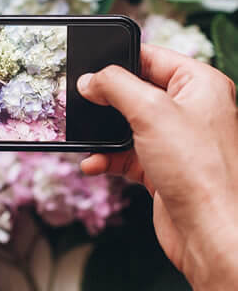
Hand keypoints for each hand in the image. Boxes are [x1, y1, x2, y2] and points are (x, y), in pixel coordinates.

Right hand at [77, 44, 237, 290]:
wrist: (209, 233)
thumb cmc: (199, 170)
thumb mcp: (150, 112)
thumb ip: (115, 86)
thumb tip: (90, 79)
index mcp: (199, 85)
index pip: (152, 58)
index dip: (120, 59)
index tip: (91, 66)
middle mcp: (189, 109)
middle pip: (135, 91)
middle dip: (106, 99)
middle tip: (82, 100)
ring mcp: (174, 139)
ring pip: (127, 124)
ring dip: (102, 133)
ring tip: (85, 137)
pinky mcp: (161, 166)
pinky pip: (126, 153)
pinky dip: (106, 158)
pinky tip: (93, 164)